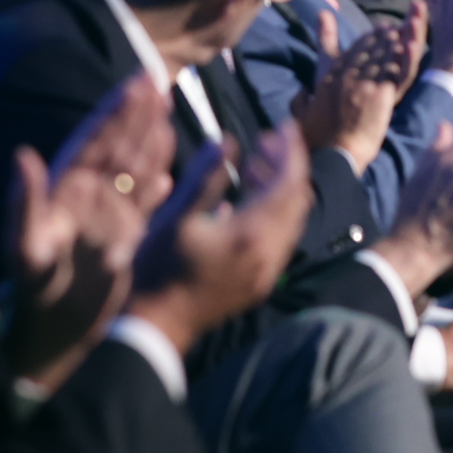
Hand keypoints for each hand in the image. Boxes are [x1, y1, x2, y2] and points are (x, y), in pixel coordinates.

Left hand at [6, 72, 176, 389]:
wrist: (55, 332)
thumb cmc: (35, 293)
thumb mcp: (25, 249)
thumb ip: (25, 202)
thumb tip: (24, 155)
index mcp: (65, 192)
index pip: (94, 142)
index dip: (113, 112)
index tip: (133, 84)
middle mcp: (88, 198)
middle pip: (117, 147)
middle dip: (135, 115)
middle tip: (155, 82)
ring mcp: (107, 217)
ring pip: (134, 169)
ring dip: (149, 141)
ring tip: (166, 112)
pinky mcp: (124, 238)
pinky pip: (144, 203)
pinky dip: (156, 185)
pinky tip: (168, 174)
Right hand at [125, 124, 313, 355]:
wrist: (156, 326)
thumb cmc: (158, 268)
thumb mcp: (176, 216)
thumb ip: (205, 176)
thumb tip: (227, 141)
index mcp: (253, 233)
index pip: (290, 182)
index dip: (292, 150)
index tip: (284, 126)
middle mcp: (270, 253)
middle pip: (297, 199)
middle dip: (287, 166)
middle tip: (264, 142)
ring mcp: (268, 271)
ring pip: (290, 220)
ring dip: (279, 190)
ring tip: (251, 168)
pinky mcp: (260, 283)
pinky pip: (279, 240)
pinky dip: (271, 214)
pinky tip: (239, 203)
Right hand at [295, 9, 423, 170]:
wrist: (334, 154)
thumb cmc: (316, 141)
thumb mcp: (302, 115)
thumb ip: (299, 100)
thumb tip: (300, 90)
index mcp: (328, 80)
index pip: (348, 53)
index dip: (363, 41)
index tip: (372, 33)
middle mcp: (345, 77)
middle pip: (365, 51)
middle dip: (378, 37)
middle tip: (388, 27)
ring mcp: (363, 85)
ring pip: (379, 56)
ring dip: (389, 43)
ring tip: (398, 33)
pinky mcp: (380, 95)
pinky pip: (391, 71)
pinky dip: (397, 58)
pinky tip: (405, 49)